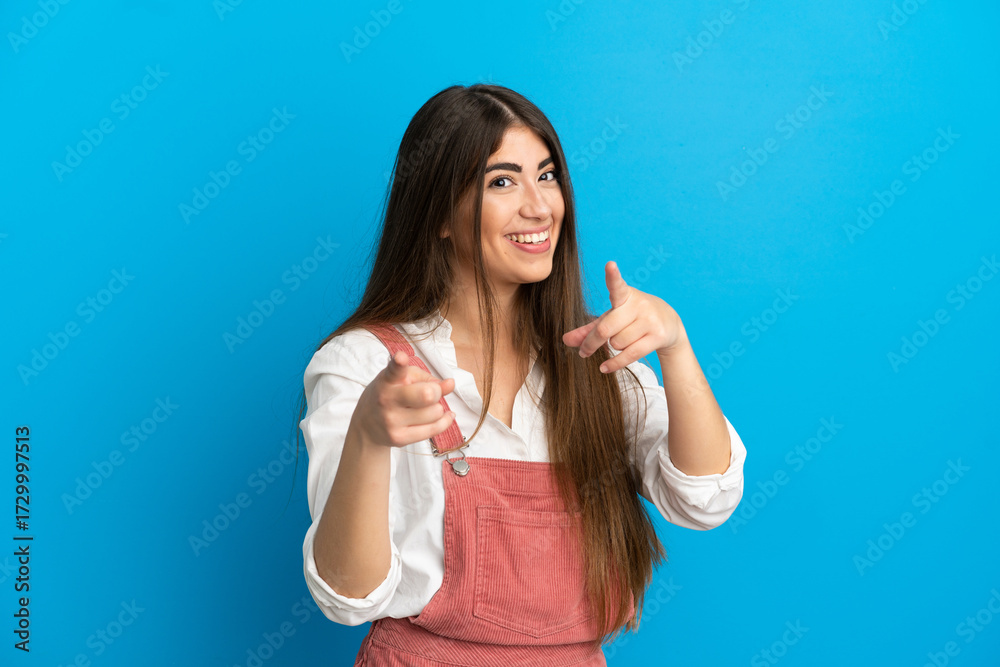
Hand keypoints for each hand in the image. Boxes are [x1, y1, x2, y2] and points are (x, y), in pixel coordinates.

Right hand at [352, 350, 456, 446]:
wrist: (367, 426)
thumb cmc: (390, 396)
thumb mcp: (402, 380)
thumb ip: (427, 379)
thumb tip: (450, 384)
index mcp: (387, 380)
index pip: (394, 370)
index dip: (399, 362)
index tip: (401, 358)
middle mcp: (387, 399)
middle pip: (427, 394)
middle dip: (436, 391)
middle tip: (431, 393)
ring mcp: (392, 421)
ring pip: (435, 412)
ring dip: (437, 408)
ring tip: (426, 407)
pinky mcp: (399, 438)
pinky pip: (435, 429)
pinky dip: (445, 421)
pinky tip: (445, 415)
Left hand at [562, 261, 686, 373]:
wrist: (669, 324)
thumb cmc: (633, 318)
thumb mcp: (611, 318)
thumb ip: (588, 329)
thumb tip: (565, 340)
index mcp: (625, 295)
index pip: (617, 285)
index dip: (613, 276)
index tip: (610, 265)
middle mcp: (638, 305)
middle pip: (606, 328)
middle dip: (592, 342)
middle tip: (583, 352)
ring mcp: (650, 320)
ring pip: (617, 343)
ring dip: (613, 348)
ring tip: (621, 341)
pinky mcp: (657, 336)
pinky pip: (630, 354)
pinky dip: (614, 363)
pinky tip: (604, 367)